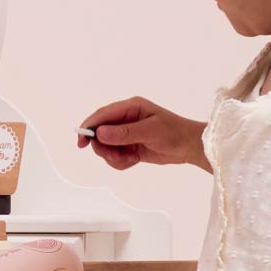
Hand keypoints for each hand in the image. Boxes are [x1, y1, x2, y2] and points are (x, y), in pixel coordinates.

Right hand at [78, 97, 205, 170]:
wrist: (189, 147)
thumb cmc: (174, 133)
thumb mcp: (149, 131)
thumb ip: (124, 133)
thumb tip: (100, 133)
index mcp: (130, 107)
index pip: (102, 115)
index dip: (89, 127)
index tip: (81, 142)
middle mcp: (125, 119)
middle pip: (100, 133)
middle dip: (104, 148)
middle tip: (116, 156)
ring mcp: (126, 134)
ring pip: (106, 148)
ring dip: (114, 157)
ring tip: (130, 159)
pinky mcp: (129, 147)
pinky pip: (115, 157)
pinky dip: (121, 162)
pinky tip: (134, 160)